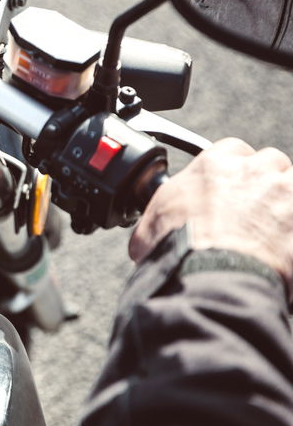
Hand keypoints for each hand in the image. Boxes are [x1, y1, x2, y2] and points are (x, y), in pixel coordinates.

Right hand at [130, 138, 292, 293]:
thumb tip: (147, 237)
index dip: (233, 168)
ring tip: (273, 227)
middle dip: (265, 181)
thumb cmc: (177, 248)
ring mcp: (284, 192)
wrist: (211, 276)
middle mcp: (252, 170)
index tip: (230, 186)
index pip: (232, 149)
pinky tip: (283, 243)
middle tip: (254, 208)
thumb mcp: (151, 224)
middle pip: (269, 161)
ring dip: (286, 200)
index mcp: (213, 164)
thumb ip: (158, 218)